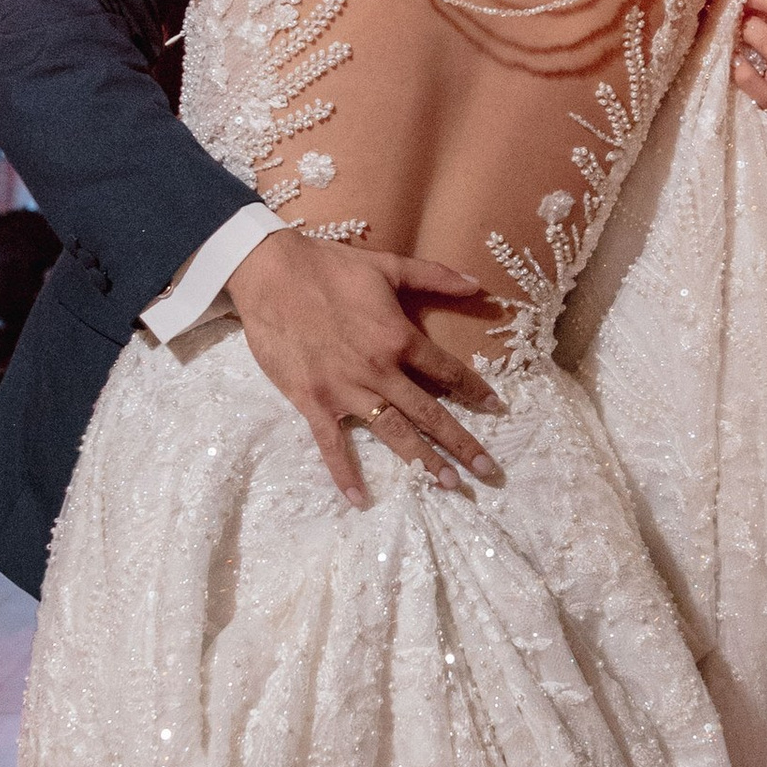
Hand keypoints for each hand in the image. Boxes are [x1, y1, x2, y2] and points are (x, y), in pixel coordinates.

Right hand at [226, 231, 503, 504]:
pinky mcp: (313, 401)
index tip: (496, 409)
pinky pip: (332, 445)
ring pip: (393, 433)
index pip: (447, 371)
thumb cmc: (329, 266)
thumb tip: (477, 283)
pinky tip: (360, 500)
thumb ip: (434, 276)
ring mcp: (346, 390)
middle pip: (429, 413)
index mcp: (399, 338)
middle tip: (488, 470)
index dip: (474, 390)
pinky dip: (344, 474)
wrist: (270, 274)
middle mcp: (379, 371)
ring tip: (448, 485)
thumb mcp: (388, 266)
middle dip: (462, 444)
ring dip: (422, 461)